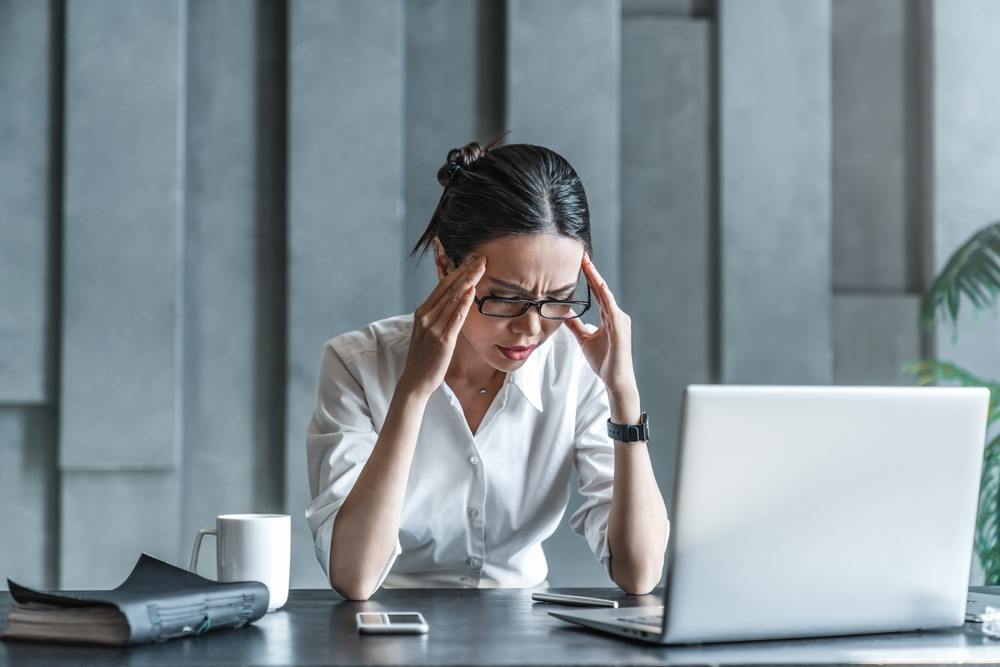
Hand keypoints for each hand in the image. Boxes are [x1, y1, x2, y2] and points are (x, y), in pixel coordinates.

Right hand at [399, 255, 485, 398]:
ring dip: (468, 281)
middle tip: (481, 256)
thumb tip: (456, 302)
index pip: (442, 286)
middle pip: (448, 288)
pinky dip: (464, 303)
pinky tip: (472, 291)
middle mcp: (425, 317)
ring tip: (482, 267)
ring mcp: (433, 328)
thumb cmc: (425, 357)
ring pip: (452, 299)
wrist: (415, 381)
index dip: (458, 271)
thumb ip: (440, 316)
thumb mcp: (429, 331)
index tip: (472, 259)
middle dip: (466, 270)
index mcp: (422, 312)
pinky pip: (455, 318)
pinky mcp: (442, 341)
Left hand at [564, 254, 639, 421]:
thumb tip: (564, 314)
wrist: (616, 381)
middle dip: (592, 273)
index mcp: (609, 317)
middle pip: (602, 290)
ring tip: (588, 265)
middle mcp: (616, 316)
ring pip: (606, 296)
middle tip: (582, 255)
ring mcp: (620, 322)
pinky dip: (605, 297)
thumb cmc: (605, 361)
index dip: (589, 277)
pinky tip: (599, 286)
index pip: (597, 293)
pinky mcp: (620, 330)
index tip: (580, 263)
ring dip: (597, 280)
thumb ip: (576, 326)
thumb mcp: (585, 340)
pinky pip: (611, 310)